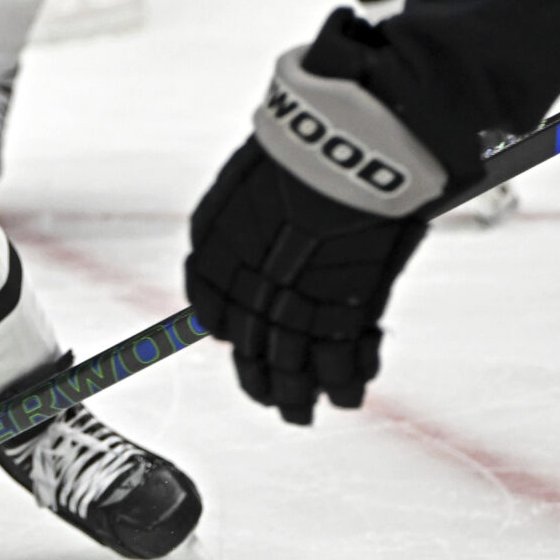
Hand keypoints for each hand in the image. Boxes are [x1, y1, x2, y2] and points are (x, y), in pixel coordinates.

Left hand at [185, 9, 451, 422]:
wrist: (347, 144)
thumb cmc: (309, 146)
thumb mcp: (258, 173)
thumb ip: (252, 211)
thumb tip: (265, 226)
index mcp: (215, 243)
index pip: (210, 303)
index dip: (227, 327)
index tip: (238, 339)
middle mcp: (246, 282)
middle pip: (249, 345)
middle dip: (262, 378)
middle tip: (276, 403)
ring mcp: (294, 300)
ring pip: (291, 365)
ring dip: (298, 395)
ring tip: (304, 415)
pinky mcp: (343, 311)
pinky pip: (340, 359)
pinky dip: (347, 380)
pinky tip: (349, 395)